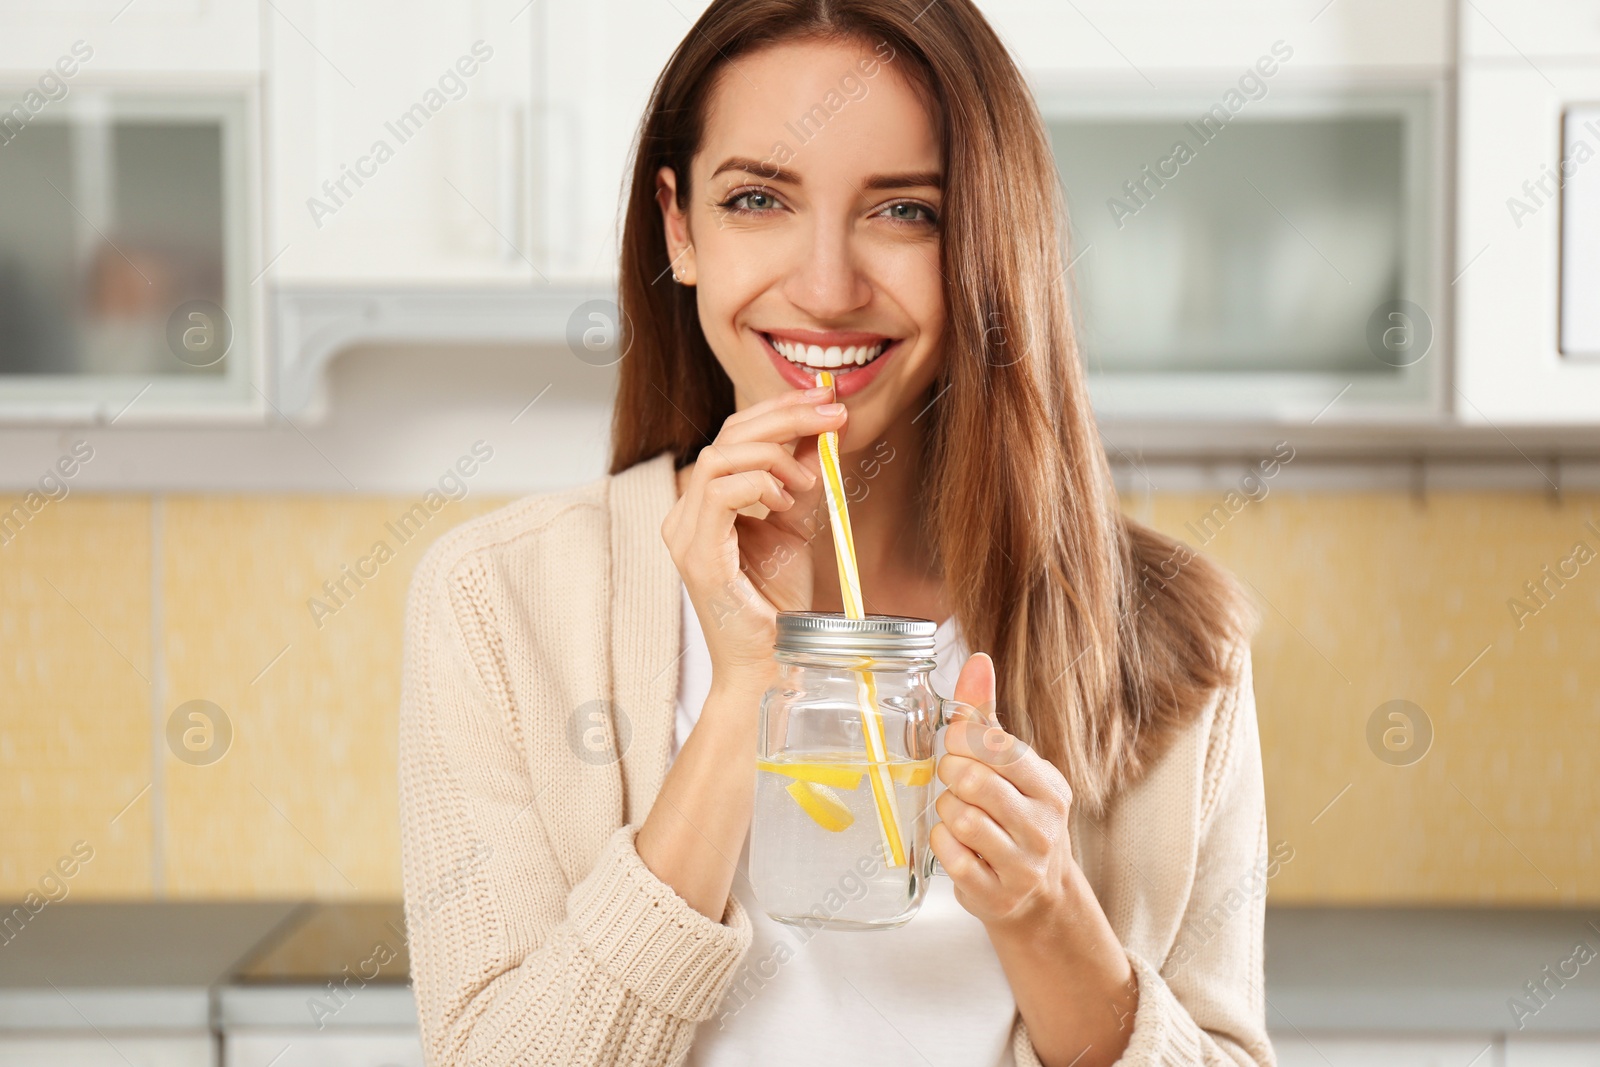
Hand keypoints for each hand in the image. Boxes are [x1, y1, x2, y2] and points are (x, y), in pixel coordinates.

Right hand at [660, 385, 847, 693]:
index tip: (825, 399)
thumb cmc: (780, 604)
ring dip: (773, 454)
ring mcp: (686, 534)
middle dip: (785, 416)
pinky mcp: (697, 556)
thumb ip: (802, 477)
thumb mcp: (797, 523)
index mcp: (707, 503)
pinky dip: (759, 483)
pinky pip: (719, 492)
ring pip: (717, 456)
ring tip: (808, 481)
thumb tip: (825, 428)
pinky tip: (785, 500)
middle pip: (726, 435)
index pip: (735, 434)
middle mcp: (687, 514)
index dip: (780, 408)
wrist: (774, 663)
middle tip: (833, 414)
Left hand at [931, 652, 1078, 929]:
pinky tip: (957, 844)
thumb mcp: (1012, 767)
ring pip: (959, 818)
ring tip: (959, 814)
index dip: (962, 740)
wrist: (1038, 896)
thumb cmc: (1017, 818)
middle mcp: (1042, 826)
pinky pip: (949, 856)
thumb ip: (986, 717)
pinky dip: (942, 844)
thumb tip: (976, 660)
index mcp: (1049, 787)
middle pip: (974, 781)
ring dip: (946, 811)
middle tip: (955, 780)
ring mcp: (1022, 864)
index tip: (956, 745)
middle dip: (951, 774)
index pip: (998, 747)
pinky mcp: (996, 894)